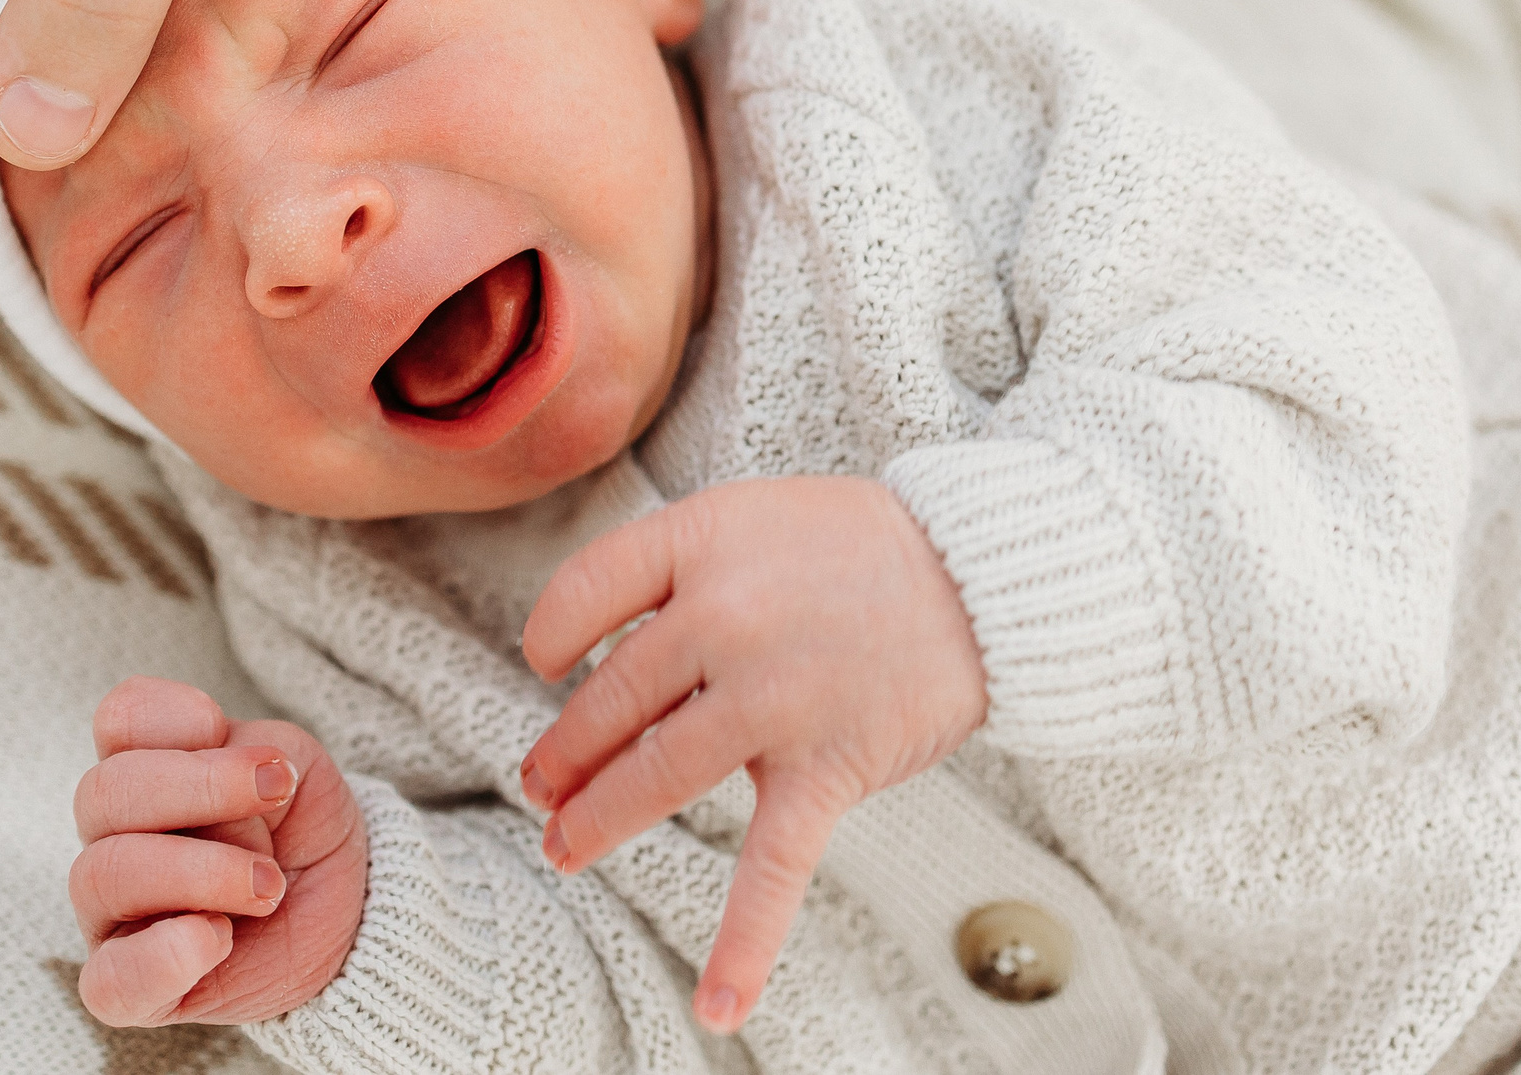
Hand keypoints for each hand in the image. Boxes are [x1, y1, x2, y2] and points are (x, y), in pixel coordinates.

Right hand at [70, 676, 367, 1026]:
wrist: (346, 915)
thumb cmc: (301, 833)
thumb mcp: (294, 770)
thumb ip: (248, 754)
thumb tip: (223, 776)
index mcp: (144, 769)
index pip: (121, 719)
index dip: (183, 720)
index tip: (262, 756)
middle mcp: (112, 836)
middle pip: (103, 792)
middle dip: (202, 789)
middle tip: (274, 803)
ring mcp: (113, 915)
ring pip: (102, 876)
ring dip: (201, 871)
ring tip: (268, 887)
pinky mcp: (134, 989)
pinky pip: (108, 982)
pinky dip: (160, 958)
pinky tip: (216, 938)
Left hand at [518, 476, 985, 1035]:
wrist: (981, 576)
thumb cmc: (854, 547)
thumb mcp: (748, 516)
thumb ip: (676, 573)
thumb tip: (602, 656)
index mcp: (700, 541)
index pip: (581, 593)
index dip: (547, 636)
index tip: (547, 663)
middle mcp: (725, 616)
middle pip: (611, 696)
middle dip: (566, 753)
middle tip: (539, 783)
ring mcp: (774, 697)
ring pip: (658, 773)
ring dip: (599, 818)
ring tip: (563, 845)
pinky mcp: (826, 766)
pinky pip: (774, 865)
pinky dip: (745, 941)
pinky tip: (717, 1004)